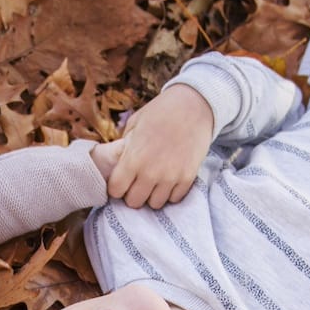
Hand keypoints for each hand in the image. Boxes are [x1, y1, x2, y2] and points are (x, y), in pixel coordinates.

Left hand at [91, 83, 214, 208]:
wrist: (193, 105)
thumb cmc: (160, 111)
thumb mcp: (134, 124)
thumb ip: (123, 148)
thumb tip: (116, 163)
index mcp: (133, 158)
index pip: (116, 190)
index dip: (117, 186)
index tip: (122, 180)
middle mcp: (151, 172)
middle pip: (134, 202)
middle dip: (133, 193)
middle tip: (137, 182)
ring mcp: (171, 177)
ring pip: (155, 204)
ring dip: (152, 194)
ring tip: (154, 181)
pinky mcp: (188, 178)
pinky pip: (174, 198)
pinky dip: (170, 192)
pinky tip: (169, 178)